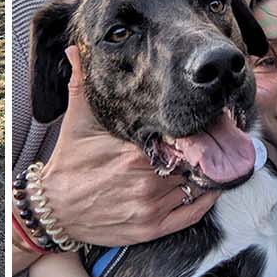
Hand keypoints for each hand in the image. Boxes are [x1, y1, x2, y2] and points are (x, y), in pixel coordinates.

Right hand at [39, 46, 218, 246]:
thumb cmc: (69, 163)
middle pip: (192, 160)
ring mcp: (151, 207)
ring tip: (220, 157)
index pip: (181, 136)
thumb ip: (81, 83)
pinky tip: (212, 185)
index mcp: (133, 152)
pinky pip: (192, 214)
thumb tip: (75, 47)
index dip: (198, 127)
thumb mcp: (76, 120)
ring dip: (207, 173)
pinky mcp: (152, 228)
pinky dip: (206, 200)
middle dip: (205, 148)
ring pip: (195, 185)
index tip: (208, 117)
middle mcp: (146, 180)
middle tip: (222, 136)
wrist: (54, 209)